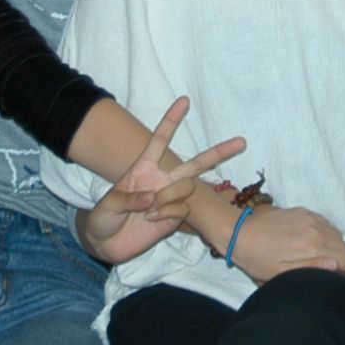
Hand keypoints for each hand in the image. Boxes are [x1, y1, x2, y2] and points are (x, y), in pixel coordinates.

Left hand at [80, 97, 247, 264]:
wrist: (106, 244)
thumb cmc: (103, 218)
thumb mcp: (107, 205)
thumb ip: (128, 199)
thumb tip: (151, 197)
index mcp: (144, 167)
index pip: (160, 139)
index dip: (172, 120)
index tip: (185, 100)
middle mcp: (161, 180)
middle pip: (194, 163)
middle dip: (219, 152)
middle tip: (242, 142)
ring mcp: (169, 199)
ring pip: (188, 186)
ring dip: (170, 196)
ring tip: (150, 208)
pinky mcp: (174, 219)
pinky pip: (182, 209)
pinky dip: (168, 212)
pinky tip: (152, 219)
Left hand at [228, 203, 344, 281]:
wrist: (240, 234)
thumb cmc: (259, 260)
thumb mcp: (282, 273)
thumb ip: (313, 268)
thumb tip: (336, 265)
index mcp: (314, 247)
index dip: (340, 270)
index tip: (325, 273)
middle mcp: (318, 230)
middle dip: (337, 257)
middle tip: (317, 263)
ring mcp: (312, 218)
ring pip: (337, 234)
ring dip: (330, 244)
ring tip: (311, 251)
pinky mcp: (304, 211)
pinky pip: (326, 223)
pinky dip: (322, 232)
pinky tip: (305, 238)